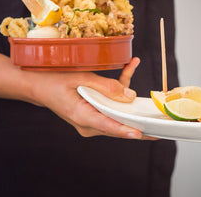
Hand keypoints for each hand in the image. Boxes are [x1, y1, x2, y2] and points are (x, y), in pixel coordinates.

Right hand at [29, 57, 153, 139]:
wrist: (38, 86)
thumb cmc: (55, 80)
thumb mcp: (80, 78)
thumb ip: (105, 86)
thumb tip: (130, 96)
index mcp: (82, 116)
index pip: (109, 126)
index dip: (126, 130)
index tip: (142, 134)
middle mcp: (89, 123)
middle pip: (119, 125)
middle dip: (140, 122)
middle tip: (162, 124)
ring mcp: (92, 121)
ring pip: (118, 113)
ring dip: (131, 97)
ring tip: (140, 75)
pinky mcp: (95, 115)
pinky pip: (113, 106)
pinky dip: (121, 89)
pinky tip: (130, 66)